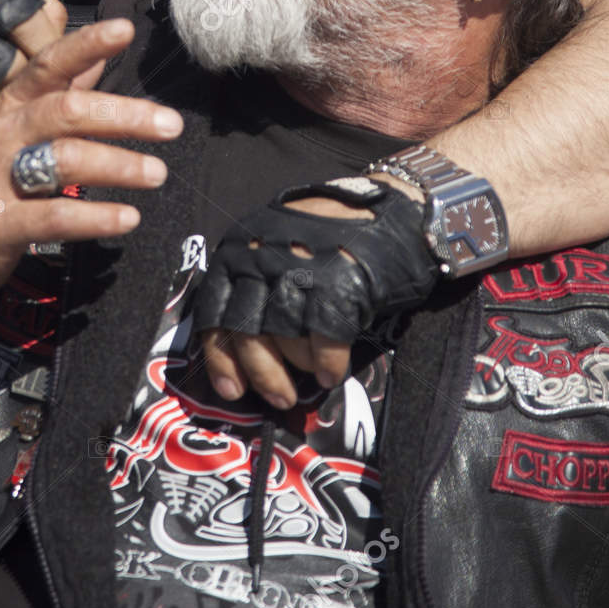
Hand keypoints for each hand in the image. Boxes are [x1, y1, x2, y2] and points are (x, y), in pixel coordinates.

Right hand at [0, 15, 182, 302]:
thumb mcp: (14, 128)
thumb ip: (59, 94)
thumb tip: (99, 57)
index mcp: (8, 106)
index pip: (48, 66)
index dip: (85, 45)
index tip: (125, 30)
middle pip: (64, 111)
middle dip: (122, 115)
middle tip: (171, 125)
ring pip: (63, 161)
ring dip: (118, 165)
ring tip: (158, 173)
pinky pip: (54, 216)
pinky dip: (96, 217)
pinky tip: (128, 218)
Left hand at [198, 179, 436, 409]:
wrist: (393, 209)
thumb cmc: (329, 235)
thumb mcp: (276, 245)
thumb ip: (255, 287)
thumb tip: (243, 353)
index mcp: (240, 248)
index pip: (215, 312)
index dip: (221, 358)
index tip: (232, 390)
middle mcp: (263, 257)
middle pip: (247, 332)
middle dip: (262, 374)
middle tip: (279, 398)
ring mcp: (299, 270)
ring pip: (285, 339)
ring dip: (299, 368)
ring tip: (312, 378)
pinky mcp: (338, 285)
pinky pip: (324, 341)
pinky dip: (329, 364)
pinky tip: (332, 373)